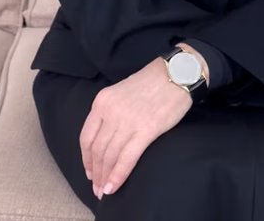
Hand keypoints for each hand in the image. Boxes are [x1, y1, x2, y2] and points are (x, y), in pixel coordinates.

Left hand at [79, 56, 193, 199]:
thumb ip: (110, 112)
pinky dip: (118, 175)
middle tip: (97, 188)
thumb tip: (105, 140)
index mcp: (102, 101)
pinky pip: (127, 158)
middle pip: (97, 150)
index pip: (86, 137)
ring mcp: (127, 120)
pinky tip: (114, 187)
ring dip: (105, 177)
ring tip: (105, 191)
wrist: (177, 73)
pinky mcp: (146, 129)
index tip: (90, 172)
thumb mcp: (121, 92)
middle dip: (96, 173)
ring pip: (109, 156)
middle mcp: (110, 111)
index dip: (86, 159)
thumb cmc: (152, 82)